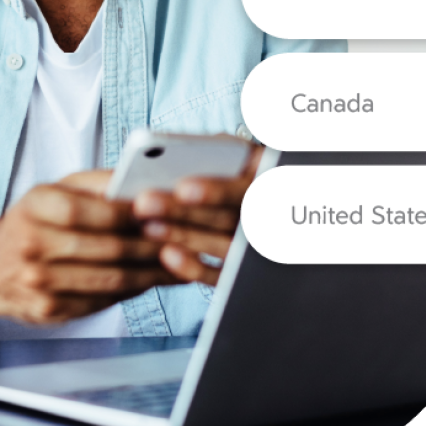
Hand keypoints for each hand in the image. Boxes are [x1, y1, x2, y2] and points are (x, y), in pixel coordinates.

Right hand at [0, 172, 178, 323]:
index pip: (95, 210)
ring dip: (153, 273)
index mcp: (37, 206)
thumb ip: (98, 183)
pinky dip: (134, 292)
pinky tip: (153, 281)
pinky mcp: (49, 310)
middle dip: (154, 246)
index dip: (136, 213)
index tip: (167, 211)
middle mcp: (33, 245)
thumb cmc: (32, 221)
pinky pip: (103, 301)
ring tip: (180, 264)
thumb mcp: (56, 189)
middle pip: (109, 248)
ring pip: (112, 280)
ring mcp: (39, 282)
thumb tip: (143, 180)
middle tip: (186, 241)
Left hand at [130, 144, 261, 285]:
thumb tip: (180, 150)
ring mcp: (258, 249)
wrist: (281, 207)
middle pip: (227, 219)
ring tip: (148, 226)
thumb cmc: (249, 172)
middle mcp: (270, 218)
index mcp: (271, 184)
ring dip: (184, 237)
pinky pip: (222, 276)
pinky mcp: (243, 274)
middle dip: (183, 213)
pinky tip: (167, 254)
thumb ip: (222, 150)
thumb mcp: (247, 155)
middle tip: (144, 204)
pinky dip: (195, 267)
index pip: (247, 189)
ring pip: (223, 247)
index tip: (182, 189)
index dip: (216, 191)